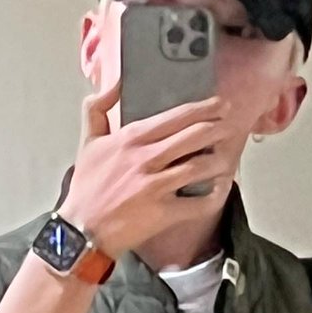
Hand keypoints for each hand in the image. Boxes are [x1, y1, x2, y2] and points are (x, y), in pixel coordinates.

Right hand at [58, 78, 232, 258]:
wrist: (81, 230)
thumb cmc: (87, 187)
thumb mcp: (87, 142)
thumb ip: (97, 108)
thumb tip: (114, 82)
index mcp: (131, 139)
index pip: (175, 117)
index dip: (202, 109)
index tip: (219, 105)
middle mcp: (146, 159)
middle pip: (193, 137)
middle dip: (217, 128)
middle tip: (230, 125)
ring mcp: (156, 186)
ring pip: (199, 166)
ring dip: (219, 160)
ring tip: (228, 157)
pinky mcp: (163, 212)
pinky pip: (198, 202)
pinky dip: (214, 195)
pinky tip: (221, 188)